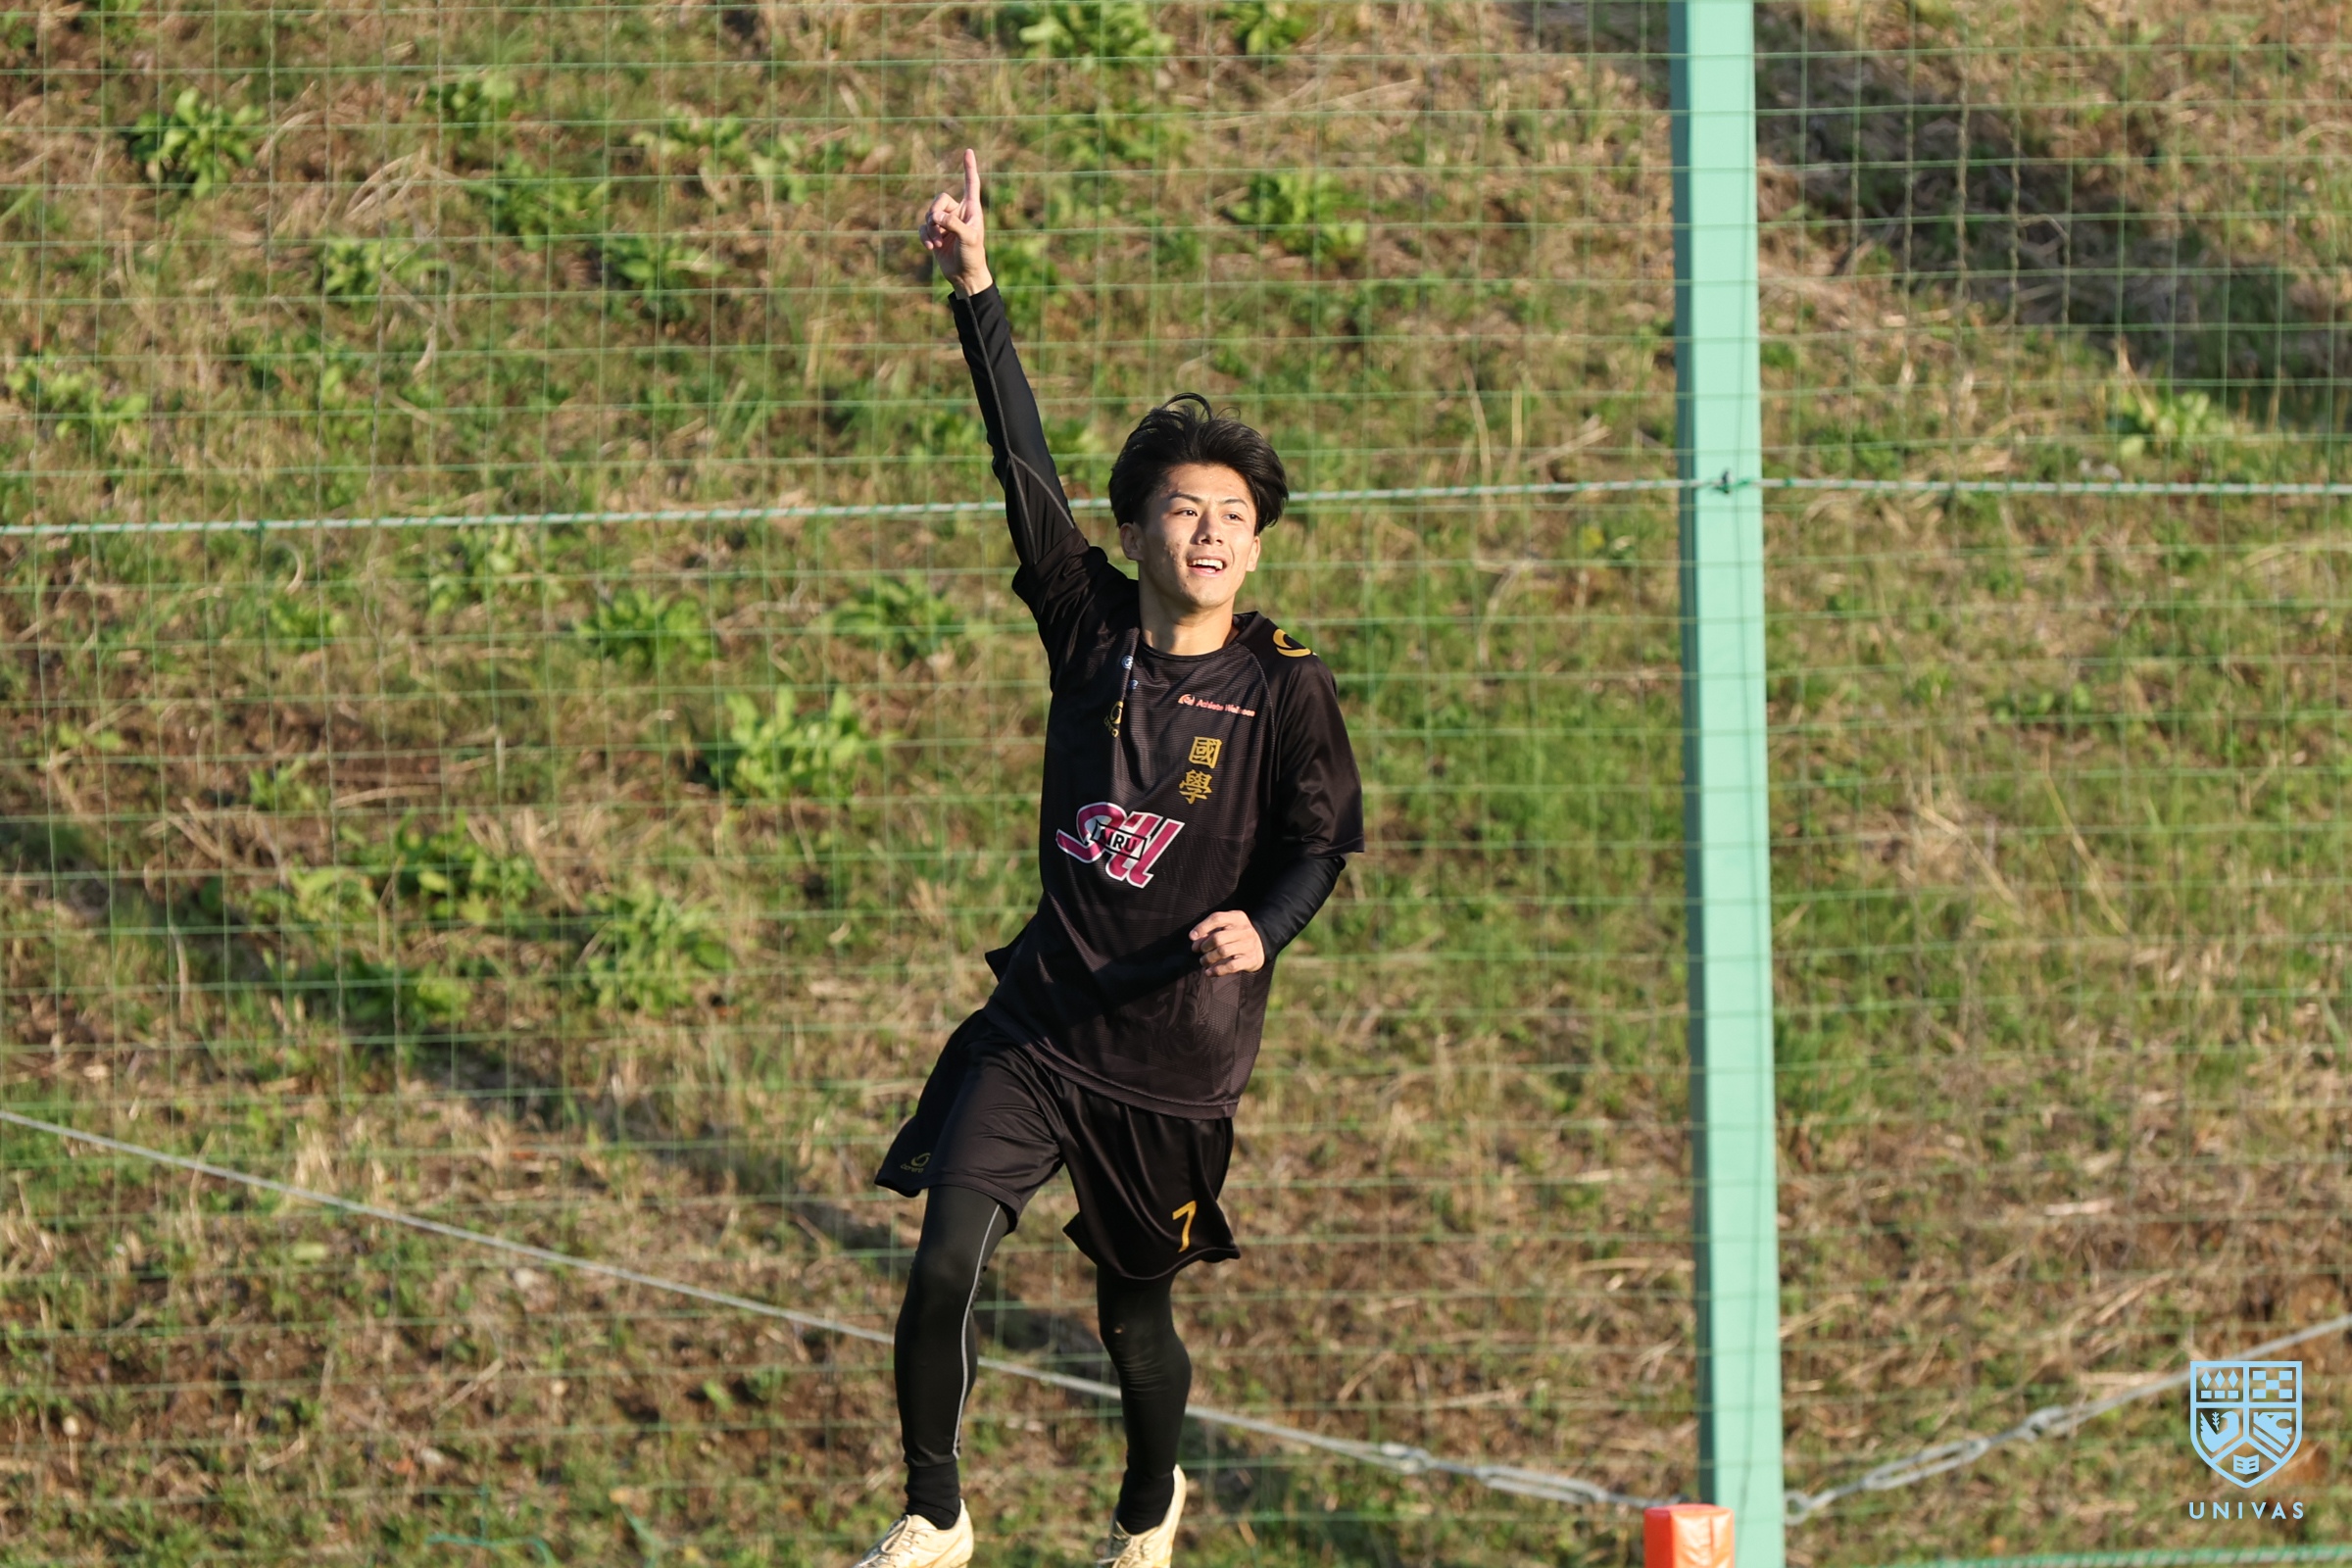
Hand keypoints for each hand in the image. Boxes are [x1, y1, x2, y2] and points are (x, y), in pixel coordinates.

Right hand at [919, 148, 991, 297]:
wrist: (965, 276)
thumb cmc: (973, 256)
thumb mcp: (969, 238)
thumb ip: (953, 224)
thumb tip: (935, 216)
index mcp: (971, 209)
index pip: (971, 184)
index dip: (969, 168)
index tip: (968, 151)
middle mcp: (958, 213)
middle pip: (939, 199)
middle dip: (935, 212)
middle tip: (937, 226)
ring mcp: (945, 223)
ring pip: (929, 214)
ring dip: (930, 229)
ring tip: (936, 243)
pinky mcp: (935, 234)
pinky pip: (923, 228)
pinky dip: (924, 236)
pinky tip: (931, 248)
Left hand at [1190, 910, 1265, 976]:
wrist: (1261, 946)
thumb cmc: (1237, 935)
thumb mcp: (1227, 927)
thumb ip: (1210, 931)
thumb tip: (1194, 942)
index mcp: (1237, 918)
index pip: (1217, 918)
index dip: (1202, 927)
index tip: (1191, 937)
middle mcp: (1245, 930)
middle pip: (1218, 938)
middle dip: (1204, 946)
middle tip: (1199, 951)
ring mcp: (1248, 945)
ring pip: (1223, 952)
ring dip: (1208, 958)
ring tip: (1203, 961)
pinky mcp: (1250, 960)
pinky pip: (1231, 966)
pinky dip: (1217, 970)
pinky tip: (1209, 972)